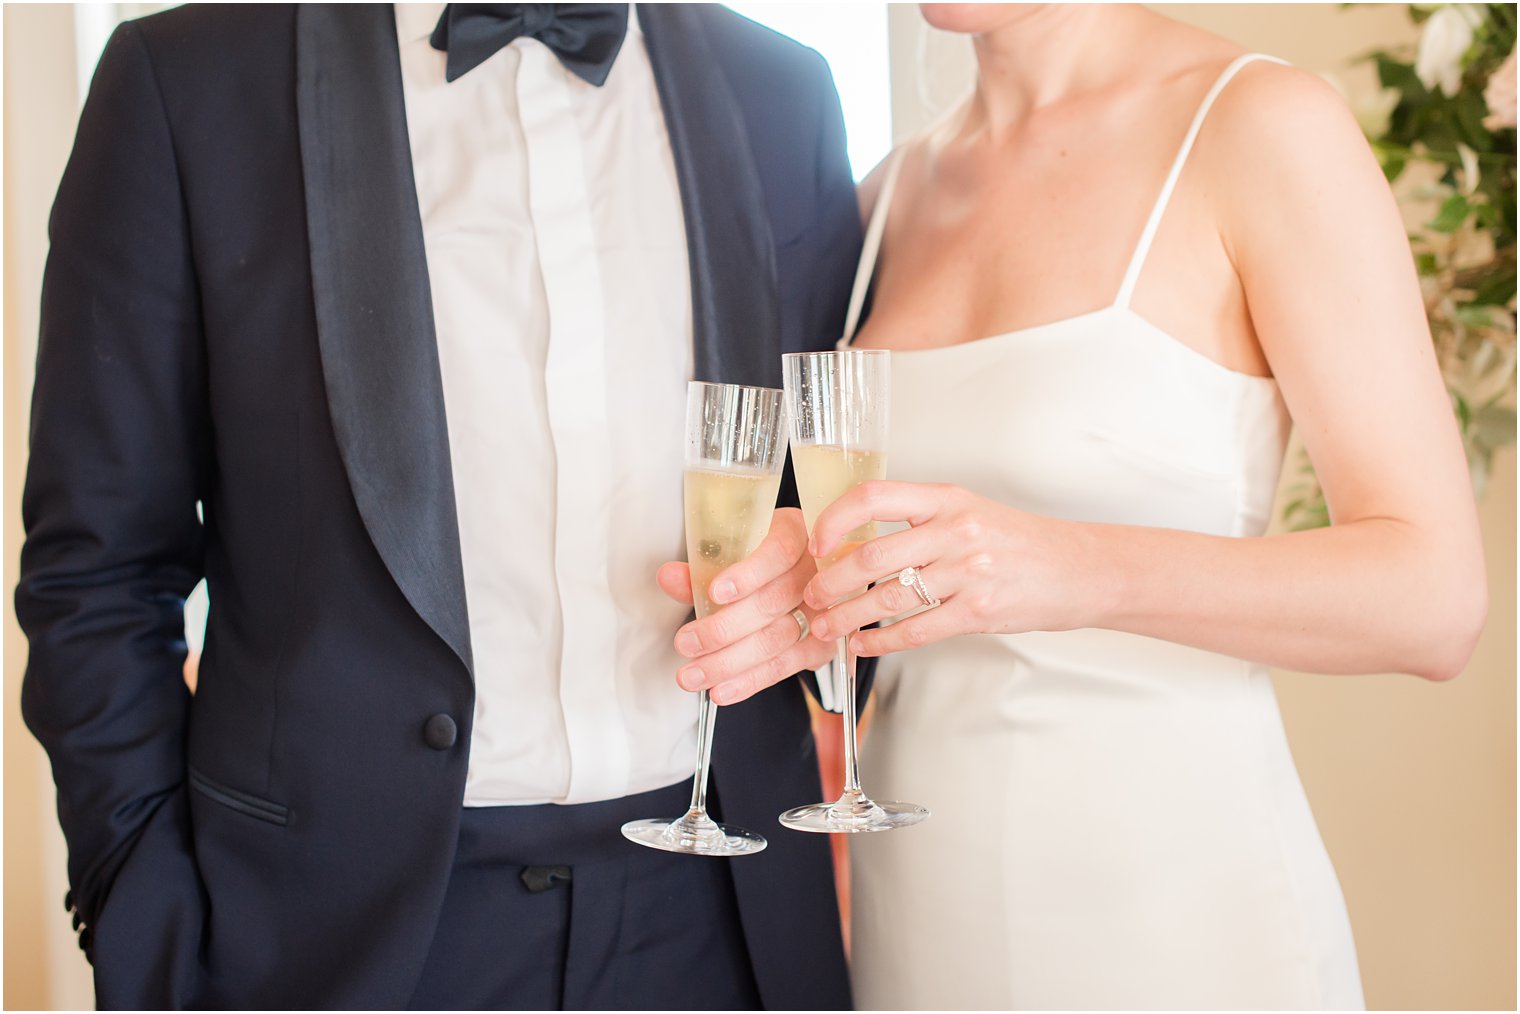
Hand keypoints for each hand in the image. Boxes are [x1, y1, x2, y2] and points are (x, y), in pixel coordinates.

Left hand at [657, 508, 836, 704]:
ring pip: (777, 640)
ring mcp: (823, 611)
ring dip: (730, 662)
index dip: (746, 574)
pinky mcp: (822, 645)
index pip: (776, 554)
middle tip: (686, 643)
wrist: (803, 577)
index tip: (714, 592)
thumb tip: (669, 577)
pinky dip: (749, 681)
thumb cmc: (762, 558)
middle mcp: (815, 573)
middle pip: (771, 603)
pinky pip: (785, 667)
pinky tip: (722, 689)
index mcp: (795, 535)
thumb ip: (703, 567)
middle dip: (723, 628)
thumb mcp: (736, 551)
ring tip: (693, 675)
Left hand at [801, 482, 1100, 656]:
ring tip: (826, 628)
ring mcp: (968, 572)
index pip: (874, 497)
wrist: (1081, 569)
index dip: (834, 520)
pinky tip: (864, 645)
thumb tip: (857, 542)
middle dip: (828, 583)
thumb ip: (919, 521)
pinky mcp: (979, 612)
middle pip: (870, 557)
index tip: (815, 542)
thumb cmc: (1020, 543)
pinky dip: (881, 642)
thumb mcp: (971, 512)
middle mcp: (955, 530)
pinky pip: (916, 630)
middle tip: (810, 597)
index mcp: (947, 498)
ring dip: (846, 618)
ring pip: (886, 599)